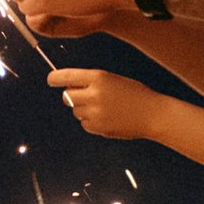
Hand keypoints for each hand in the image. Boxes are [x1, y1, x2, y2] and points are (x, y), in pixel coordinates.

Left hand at [49, 65, 163, 144]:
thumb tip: (69, 87)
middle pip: (67, 96)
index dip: (55, 78)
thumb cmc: (135, 94)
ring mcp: (95, 112)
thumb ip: (92, 82)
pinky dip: (91, 122)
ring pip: (75, 111)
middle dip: (72, 96)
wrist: (153, 114)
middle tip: (86, 96)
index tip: (50, 80)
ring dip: (83, 110)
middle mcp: (93, 94)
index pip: (67, 76)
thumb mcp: (113, 80)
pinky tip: (108, 118)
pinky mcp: (98, 127)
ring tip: (105, 108)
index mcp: (98, 77)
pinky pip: (84, 124)